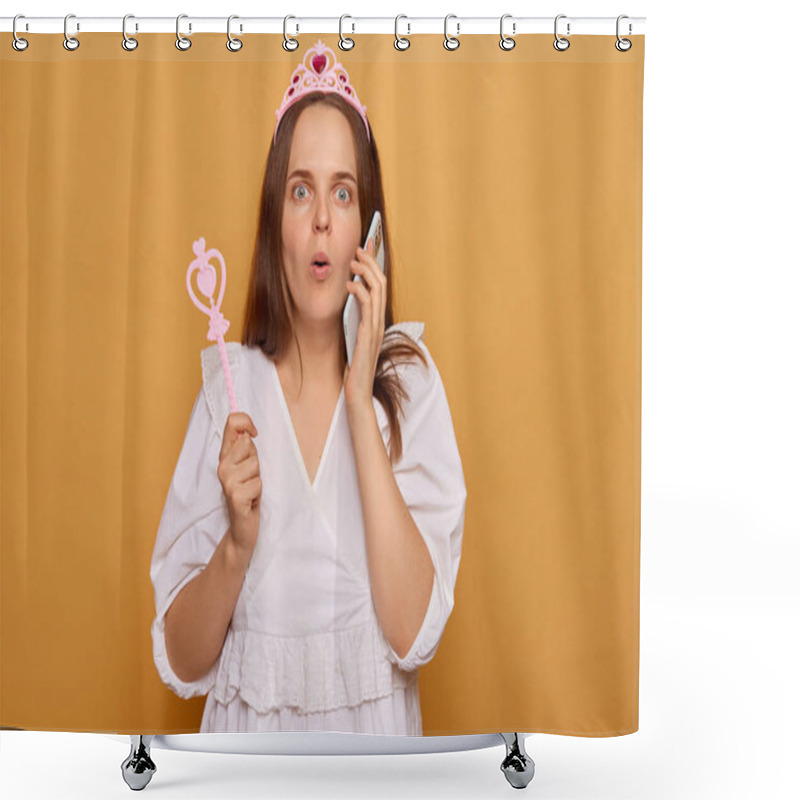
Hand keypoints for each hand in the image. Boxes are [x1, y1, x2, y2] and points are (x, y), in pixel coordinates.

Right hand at [217, 412, 261, 556]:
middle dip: (256, 460)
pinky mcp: (234, 496)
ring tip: (251, 489)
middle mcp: (222, 467)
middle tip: (251, 477)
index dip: (246, 421)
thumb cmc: (248, 494)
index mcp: (224, 456)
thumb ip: (245, 448)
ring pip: (255, 464)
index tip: (253, 433)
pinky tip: (251, 501)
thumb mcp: (247, 466)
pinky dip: (259, 493)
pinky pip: (258, 483)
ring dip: (258, 479)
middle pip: (247, 443)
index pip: (232, 423)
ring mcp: (226, 481)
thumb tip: (246, 431)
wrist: (241, 528)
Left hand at [344, 237, 385, 409]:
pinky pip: (367, 306)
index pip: (380, 288)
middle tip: (360, 248)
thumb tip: (346, 302)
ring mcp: (375, 329)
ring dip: (365, 271)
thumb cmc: (354, 370)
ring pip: (377, 290)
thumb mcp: (352, 339)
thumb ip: (354, 322)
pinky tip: (349, 284)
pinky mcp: (367, 335)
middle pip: (381, 283)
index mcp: (376, 323)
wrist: (357, 393)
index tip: (368, 249)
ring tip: (353, 261)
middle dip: (371, 262)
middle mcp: (379, 323)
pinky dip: (359, 290)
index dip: (376, 267)